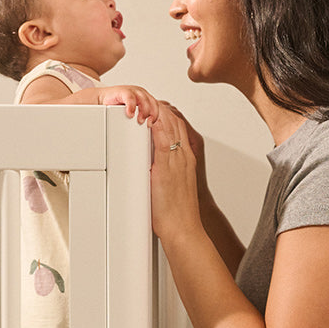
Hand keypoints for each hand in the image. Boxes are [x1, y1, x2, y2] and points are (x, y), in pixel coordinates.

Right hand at [98, 85, 160, 123]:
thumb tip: (146, 134)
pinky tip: (130, 114)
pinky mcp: (124, 91)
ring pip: (144, 100)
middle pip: (153, 103)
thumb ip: (140, 117)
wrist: (102, 99)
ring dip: (143, 112)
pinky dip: (131, 107)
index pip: (156, 106)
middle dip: (151, 115)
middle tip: (146, 124)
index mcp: (145, 98)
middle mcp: (141, 93)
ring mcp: (133, 91)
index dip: (155, 116)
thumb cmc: (118, 107)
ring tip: (139, 120)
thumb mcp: (133, 112)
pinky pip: (130, 98)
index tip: (151, 125)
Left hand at [149, 104, 200, 242]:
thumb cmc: (177, 213)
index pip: (177, 127)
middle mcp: (184, 156)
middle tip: (145, 99)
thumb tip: (146, 167)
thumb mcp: (170, 186)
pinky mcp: (168, 166)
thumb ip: (161, 172)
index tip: (153, 107)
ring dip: (157, 110)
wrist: (184, 228)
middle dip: (160, 107)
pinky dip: (155, 124)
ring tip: (143, 102)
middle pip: (174, 121)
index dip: (165, 114)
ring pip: (170, 125)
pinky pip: (163, 137)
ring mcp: (178, 160)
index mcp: (185, 160)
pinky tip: (146, 116)